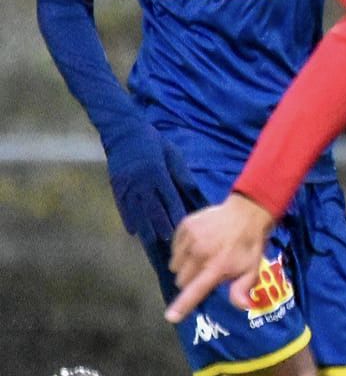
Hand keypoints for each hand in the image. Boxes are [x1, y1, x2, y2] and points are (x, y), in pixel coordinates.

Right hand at [102, 122, 205, 244]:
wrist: (123, 131)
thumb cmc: (156, 144)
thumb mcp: (174, 157)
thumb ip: (184, 179)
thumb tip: (199, 198)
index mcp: (157, 173)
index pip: (169, 200)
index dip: (175, 217)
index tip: (183, 231)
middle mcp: (141, 181)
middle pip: (152, 210)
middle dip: (161, 227)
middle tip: (171, 244)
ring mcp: (126, 184)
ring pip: (136, 212)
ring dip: (145, 228)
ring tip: (153, 242)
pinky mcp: (116, 186)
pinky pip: (122, 207)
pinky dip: (128, 219)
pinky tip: (134, 232)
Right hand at [164, 194, 274, 323]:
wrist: (246, 213)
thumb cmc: (249, 246)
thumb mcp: (252, 270)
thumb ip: (242, 290)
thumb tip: (241, 307)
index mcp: (216, 267)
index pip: (195, 290)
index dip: (182, 306)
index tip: (170, 317)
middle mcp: (199, 254)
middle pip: (181, 280)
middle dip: (190, 282)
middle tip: (205, 273)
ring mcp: (189, 239)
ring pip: (175, 265)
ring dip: (185, 267)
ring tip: (202, 258)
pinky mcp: (184, 227)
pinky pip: (174, 248)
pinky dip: (182, 251)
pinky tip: (198, 245)